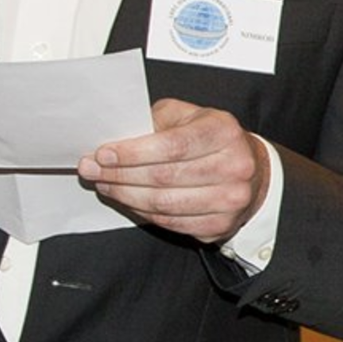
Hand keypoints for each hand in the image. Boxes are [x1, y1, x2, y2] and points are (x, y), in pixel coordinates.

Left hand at [81, 99, 268, 243]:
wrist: (249, 169)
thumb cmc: (212, 140)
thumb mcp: (188, 116)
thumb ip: (155, 122)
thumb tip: (114, 138)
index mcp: (224, 132)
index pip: (172, 145)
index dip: (133, 153)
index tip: (103, 155)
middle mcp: (234, 166)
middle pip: (164, 177)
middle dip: (120, 175)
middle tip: (93, 171)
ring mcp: (230, 199)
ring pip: (164, 204)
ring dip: (126, 196)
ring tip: (107, 185)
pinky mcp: (221, 225)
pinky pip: (171, 223)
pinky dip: (143, 213)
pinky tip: (129, 201)